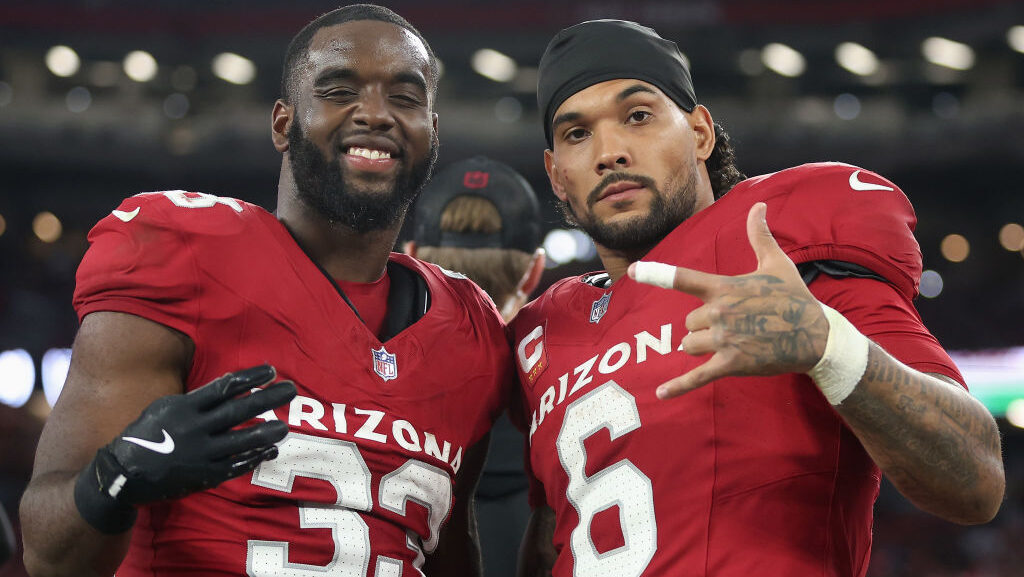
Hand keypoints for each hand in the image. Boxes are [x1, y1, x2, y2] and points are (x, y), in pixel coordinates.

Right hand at [74, 364, 295, 532]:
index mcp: (184, 407)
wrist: (123, 473)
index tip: (272, 371)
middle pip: (239, 411)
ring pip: (242, 441)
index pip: (225, 387)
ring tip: (284, 427)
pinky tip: (271, 451)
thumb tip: (231, 386)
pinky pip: (236, 465)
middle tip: (291, 389)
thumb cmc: (148, 434)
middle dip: (268, 399)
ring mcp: (201, 454)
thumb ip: (196, 399)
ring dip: (267, 432)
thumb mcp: (165, 407)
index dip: (251, 378)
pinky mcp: (204, 476)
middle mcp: (195, 429)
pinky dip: (255, 458)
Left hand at [628, 203, 828, 398]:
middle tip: (736, 325)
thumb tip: (759, 205)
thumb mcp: (776, 263)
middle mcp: (719, 312)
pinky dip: (678, 387)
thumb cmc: (794, 297)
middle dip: (704, 326)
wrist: (816, 336)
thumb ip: (759, 235)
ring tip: (732, 343)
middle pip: (688, 322)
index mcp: (724, 288)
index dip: (655, 274)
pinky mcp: (731, 363)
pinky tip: (661, 395)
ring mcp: (724, 339)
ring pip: (689, 344)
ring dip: (703, 347)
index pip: (683, 278)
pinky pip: (697, 377)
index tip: (633, 271)